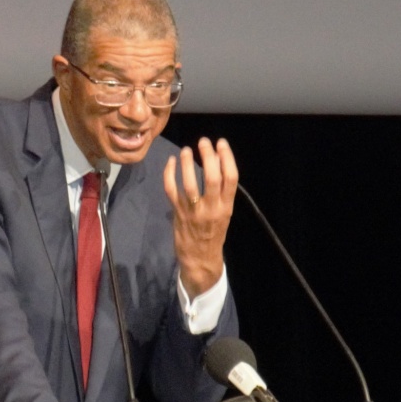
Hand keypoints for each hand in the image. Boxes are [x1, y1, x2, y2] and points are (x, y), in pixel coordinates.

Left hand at [163, 137, 236, 296]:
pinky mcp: (178, 213)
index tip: (221, 143)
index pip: (231, 178)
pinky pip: (171, 190)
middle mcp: (212, 208)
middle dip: (208, 156)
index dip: (227, 157)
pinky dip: (169, 173)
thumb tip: (217, 163)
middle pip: (212, 177)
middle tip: (204, 142)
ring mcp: (194, 211)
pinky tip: (171, 162)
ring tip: (186, 150)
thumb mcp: (224, 214)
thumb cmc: (212, 234)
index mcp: (226, 207)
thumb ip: (221, 194)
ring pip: (190, 183)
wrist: (200, 259)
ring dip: (187, 163)